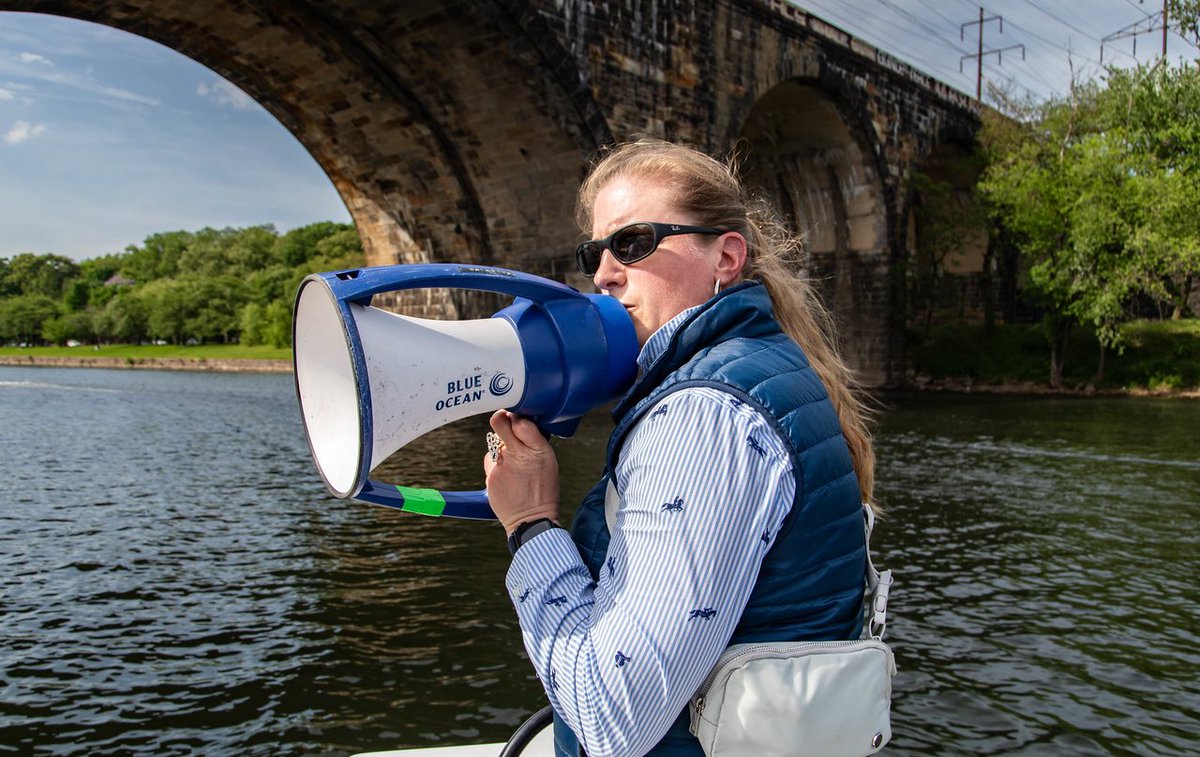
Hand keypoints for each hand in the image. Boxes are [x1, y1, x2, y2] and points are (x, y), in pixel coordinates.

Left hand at [483, 410, 559, 535]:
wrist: (531, 519)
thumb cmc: (543, 490)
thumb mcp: (548, 461)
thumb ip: (533, 441)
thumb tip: (518, 423)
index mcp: (538, 449)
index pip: (521, 421)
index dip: (516, 417)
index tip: (516, 419)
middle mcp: (518, 454)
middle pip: (499, 423)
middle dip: (500, 419)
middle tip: (504, 423)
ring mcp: (501, 465)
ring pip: (494, 444)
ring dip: (500, 449)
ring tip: (512, 465)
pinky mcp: (490, 476)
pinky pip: (490, 461)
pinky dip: (496, 466)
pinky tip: (507, 478)